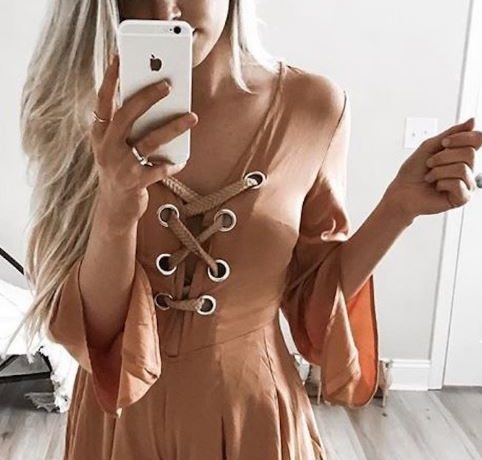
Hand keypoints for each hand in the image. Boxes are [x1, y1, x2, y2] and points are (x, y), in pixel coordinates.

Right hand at [90, 53, 198, 227]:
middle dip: (147, 97)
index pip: (103, 100)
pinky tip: (183, 160)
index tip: (120, 56)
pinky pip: (159, 168)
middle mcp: (106, 147)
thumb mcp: (116, 148)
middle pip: (126, 114)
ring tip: (192, 117)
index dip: (111, 78)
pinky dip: (173, 163)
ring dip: (173, 127)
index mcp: (100, 134)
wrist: (115, 209)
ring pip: (149, 140)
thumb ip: (126, 128)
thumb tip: (154, 104)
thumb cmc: (120, 171)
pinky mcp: (134, 182)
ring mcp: (119, 165)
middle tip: (168, 85)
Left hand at [385, 117, 481, 221]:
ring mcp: (467, 184)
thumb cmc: (413, 171)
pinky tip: (436, 187)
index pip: (478, 138)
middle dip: (443, 157)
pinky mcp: (463, 198)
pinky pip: (458, 184)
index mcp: (462, 154)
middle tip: (430, 164)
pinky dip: (441, 183)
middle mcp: (469, 168)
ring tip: (430, 177)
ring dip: (438, 171)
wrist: (401, 191)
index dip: (461, 138)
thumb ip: (452, 133)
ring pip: (462, 169)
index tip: (443, 143)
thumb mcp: (430, 146)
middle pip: (469, 153)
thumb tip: (473, 121)